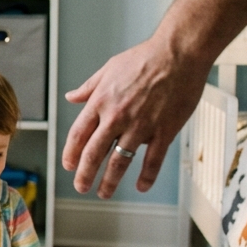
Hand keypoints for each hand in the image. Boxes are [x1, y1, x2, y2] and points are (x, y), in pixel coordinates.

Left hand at [62, 37, 208, 197]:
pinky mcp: (164, 130)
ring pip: (120, 161)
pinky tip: (141, 186)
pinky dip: (146, 176)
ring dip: (110, 181)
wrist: (177, 54)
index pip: (78, 134)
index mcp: (100, 102)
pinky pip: (153, 160)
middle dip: (85, 174)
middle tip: (81, 187)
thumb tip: (71, 97)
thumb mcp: (108, 69)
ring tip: (104, 192)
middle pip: (94, 153)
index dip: (71, 153)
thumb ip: (89, 87)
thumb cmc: (143, 58)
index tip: (68, 166)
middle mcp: (116, 117)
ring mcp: (140, 126)